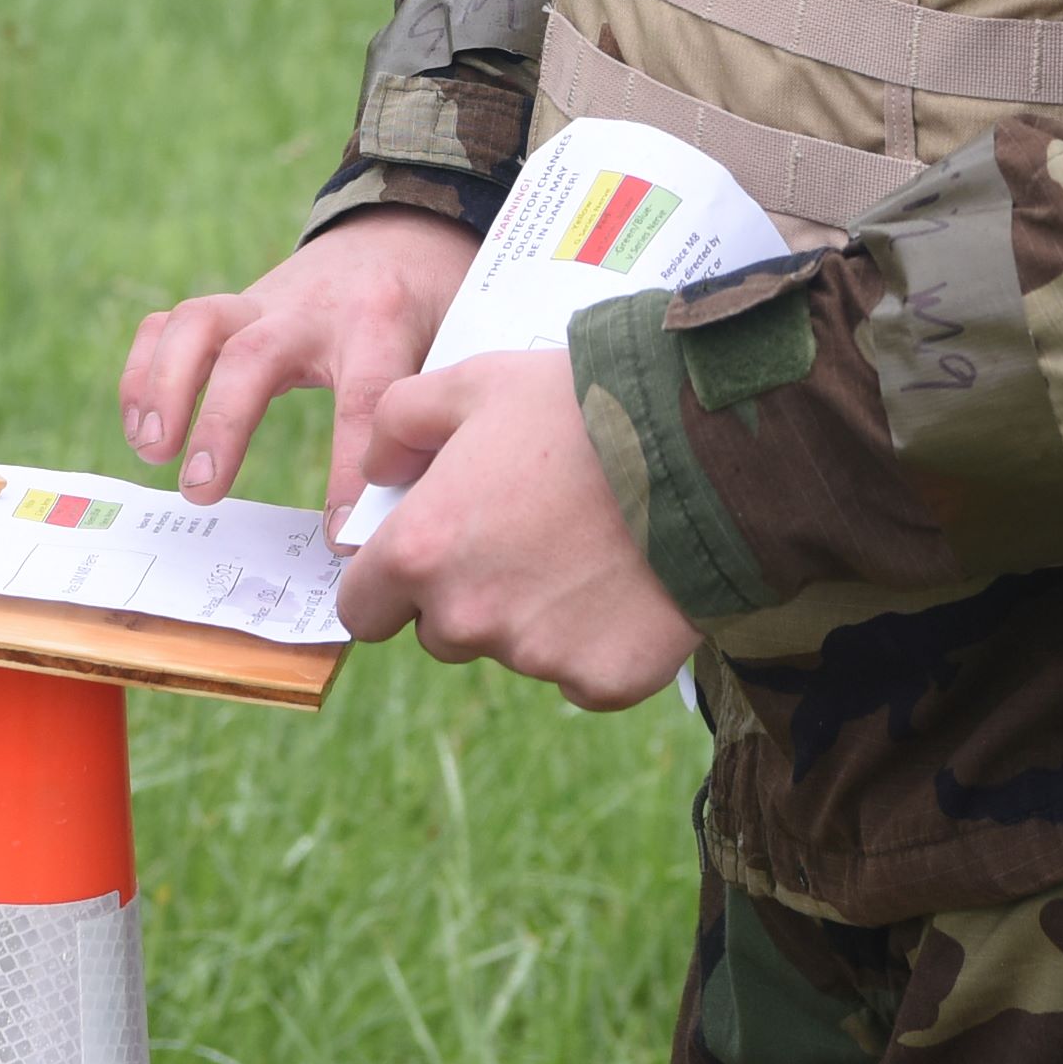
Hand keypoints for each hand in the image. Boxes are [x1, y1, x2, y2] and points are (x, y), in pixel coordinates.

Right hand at [117, 206, 475, 511]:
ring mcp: (265, 302)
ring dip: (165, 388)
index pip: (365, 399)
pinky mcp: (232, 308)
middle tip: (201, 492)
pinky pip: (171, 324)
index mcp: (383, 323)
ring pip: (200, 324)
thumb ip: (425, 422)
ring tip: (154, 453)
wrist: (404, 240)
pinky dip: (144, 371)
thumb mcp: (448, 356)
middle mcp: (315, 307)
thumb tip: (408, 522)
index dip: (349, 472)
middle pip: (257, 354)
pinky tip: (139, 428)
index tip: (340, 540)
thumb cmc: (432, 315)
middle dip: (224, 423)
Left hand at [330, 354, 698, 710]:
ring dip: (534, 615)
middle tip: (525, 534)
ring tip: (588, 546)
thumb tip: (375, 471)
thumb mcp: (473, 382)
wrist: (699, 449)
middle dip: (468, 594)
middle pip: (441, 633)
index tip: (426, 556)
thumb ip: (398, 422)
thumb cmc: (578, 406)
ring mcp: (537, 657)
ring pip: (514, 650)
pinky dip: (599, 641)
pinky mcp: (603, 680)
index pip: (363, 608)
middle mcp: (468, 617)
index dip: (389, 582)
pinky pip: (583, 674)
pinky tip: (628, 583)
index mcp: (422, 550)